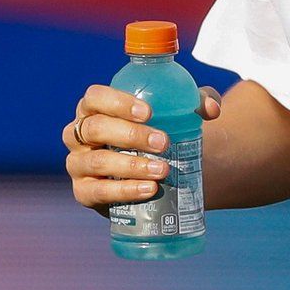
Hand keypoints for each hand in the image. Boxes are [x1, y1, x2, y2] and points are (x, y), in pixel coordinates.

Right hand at [64, 83, 221, 211]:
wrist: (156, 174)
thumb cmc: (161, 133)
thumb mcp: (179, 114)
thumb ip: (196, 103)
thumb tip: (211, 109)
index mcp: (95, 108)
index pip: (95, 97)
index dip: (117, 102)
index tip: (149, 112)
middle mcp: (78, 134)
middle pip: (95, 128)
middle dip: (130, 134)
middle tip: (163, 142)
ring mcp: (78, 164)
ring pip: (97, 161)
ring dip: (130, 165)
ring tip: (163, 169)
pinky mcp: (84, 192)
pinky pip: (97, 192)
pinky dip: (124, 191)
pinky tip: (149, 189)